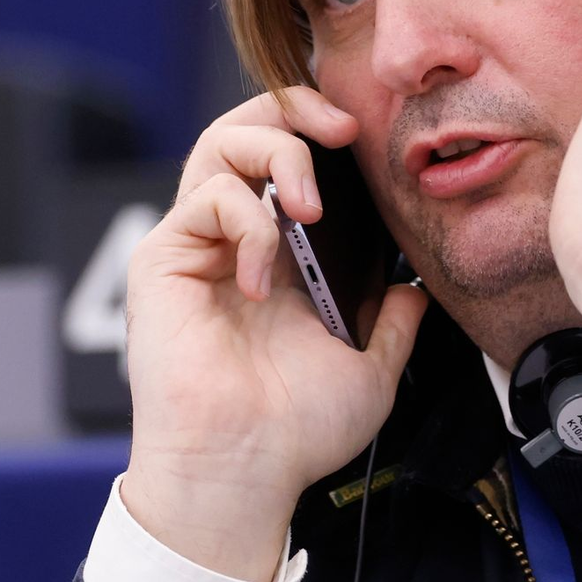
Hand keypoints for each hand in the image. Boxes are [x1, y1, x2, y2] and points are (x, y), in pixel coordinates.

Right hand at [121, 87, 426, 580]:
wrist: (247, 471)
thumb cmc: (297, 428)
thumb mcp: (371, 366)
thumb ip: (395, 321)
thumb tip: (418, 288)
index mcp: (278, 252)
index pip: (287, 156)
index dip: (319, 128)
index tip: (363, 133)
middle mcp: (233, 236)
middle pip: (246, 126)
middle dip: (295, 110)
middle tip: (341, 130)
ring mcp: (196, 243)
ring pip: (220, 142)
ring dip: (278, 155)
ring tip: (310, 207)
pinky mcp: (163, 258)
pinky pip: (207, 198)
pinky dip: (248, 224)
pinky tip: (263, 281)